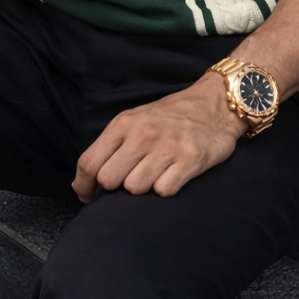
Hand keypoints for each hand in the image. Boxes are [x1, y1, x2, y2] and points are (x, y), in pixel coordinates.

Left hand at [72, 73, 245, 201]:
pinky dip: (166, 189)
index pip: (90, 162)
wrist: (214, 104)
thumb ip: (110, 146)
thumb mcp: (135, 120)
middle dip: (116, 186)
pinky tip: (173, 175)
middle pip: (109, 179)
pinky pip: (164, 191)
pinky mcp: (191, 159)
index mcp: (124, 123)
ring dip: (143, 188)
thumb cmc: (170, 117)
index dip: (83, 185)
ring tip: (155, 173)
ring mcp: (167, 146)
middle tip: (130, 178)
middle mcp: (143, 133)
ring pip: (135, 188)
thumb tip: (83, 182)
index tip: (88, 195)